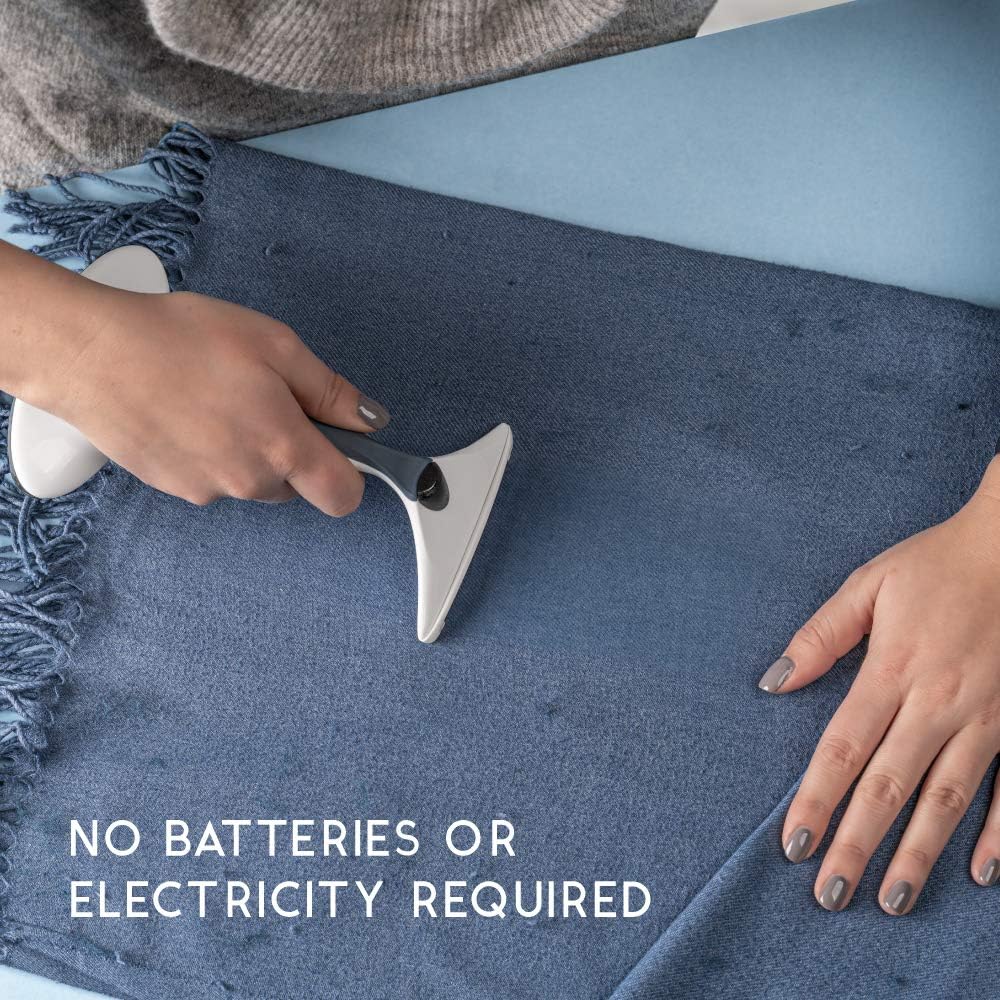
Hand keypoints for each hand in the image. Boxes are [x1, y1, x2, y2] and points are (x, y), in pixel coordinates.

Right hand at [5, 245, 388, 515]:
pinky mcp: (174, 489)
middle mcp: (249, 482)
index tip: (344, 444)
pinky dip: (213, 451)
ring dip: (251, 449)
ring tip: (218, 397)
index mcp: (283, 448)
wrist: (90, 354)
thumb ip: (330, 391)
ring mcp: (208, 490)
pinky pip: (215, 477)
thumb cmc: (182, 340)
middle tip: (266, 395)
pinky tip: (189, 411)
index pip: (344, 496)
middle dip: (293, 449)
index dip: (353, 472)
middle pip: (297, 484)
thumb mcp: (275, 346)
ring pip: (254, 480)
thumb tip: (368, 421)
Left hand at [759, 458, 999, 913]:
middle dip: (856, 844)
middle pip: (888, 787)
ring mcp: (987, 718)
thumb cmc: (937, 565)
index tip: (792, 843)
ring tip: (891, 901)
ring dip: (917, 853)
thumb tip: (773, 680)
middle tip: (829, 895)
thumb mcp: (869, 585)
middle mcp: (939, 702)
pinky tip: (981, 874)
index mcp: (893, 668)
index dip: (816, 799)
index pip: (843, 748)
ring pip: (947, 800)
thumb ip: (822, 635)